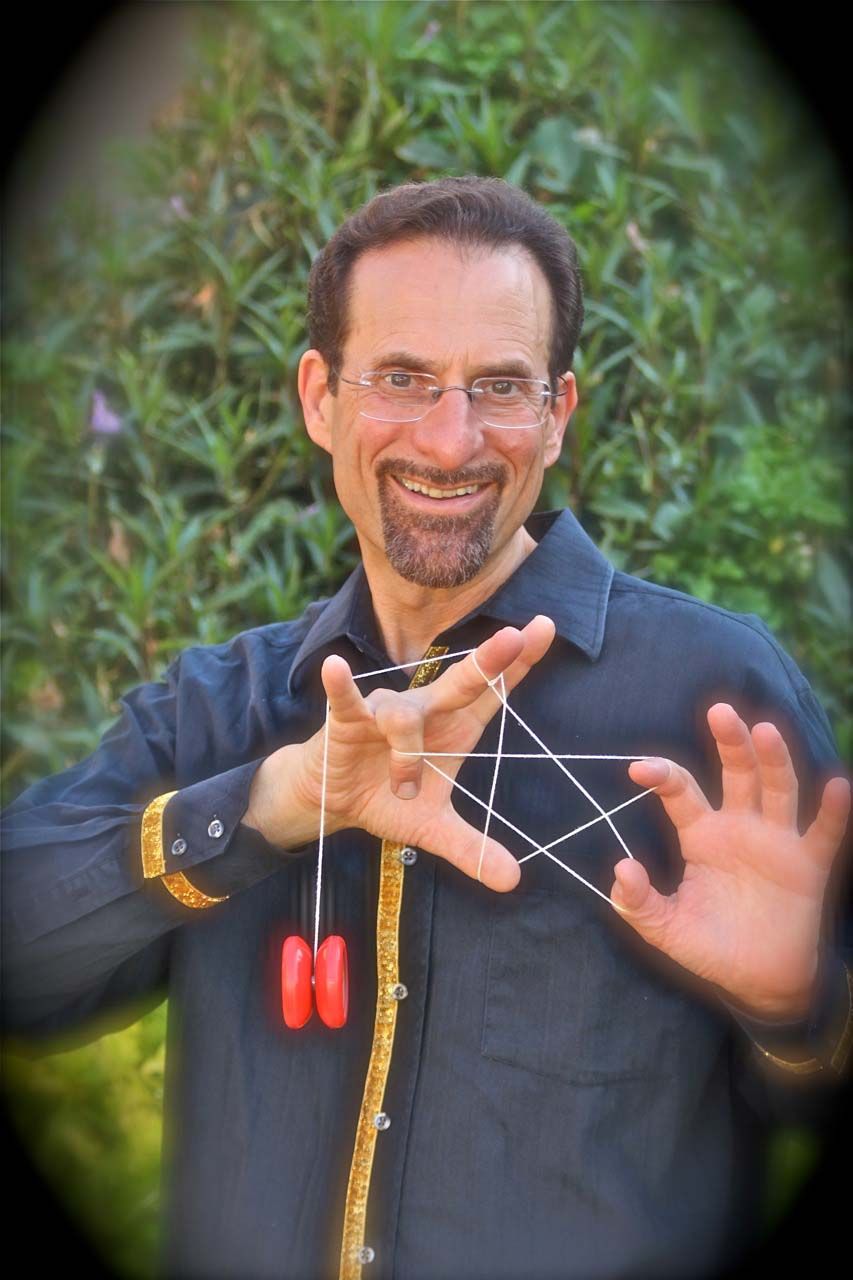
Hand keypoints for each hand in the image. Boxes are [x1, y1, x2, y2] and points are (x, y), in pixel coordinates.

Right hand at [246, 616, 555, 891]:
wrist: (334, 800)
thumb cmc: (388, 798)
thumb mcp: (432, 830)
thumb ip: (471, 849)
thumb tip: (513, 881)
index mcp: (454, 727)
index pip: (491, 691)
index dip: (518, 662)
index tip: (545, 627)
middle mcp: (426, 709)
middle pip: (461, 681)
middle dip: (488, 661)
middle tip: (514, 638)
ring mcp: (386, 710)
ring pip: (405, 719)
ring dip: (407, 757)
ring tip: (402, 789)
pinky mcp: (347, 719)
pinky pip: (347, 699)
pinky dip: (341, 685)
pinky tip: (334, 666)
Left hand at [610, 703, 850, 1017]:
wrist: (759, 981)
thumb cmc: (711, 946)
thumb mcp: (666, 928)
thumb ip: (638, 903)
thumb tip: (620, 868)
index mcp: (702, 835)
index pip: (682, 791)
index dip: (663, 775)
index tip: (638, 769)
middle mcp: (740, 827)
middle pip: (737, 773)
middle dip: (730, 742)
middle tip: (719, 711)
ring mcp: (777, 842)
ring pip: (779, 789)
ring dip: (774, 760)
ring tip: (765, 730)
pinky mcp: (809, 865)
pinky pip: (824, 833)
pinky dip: (833, 811)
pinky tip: (835, 786)